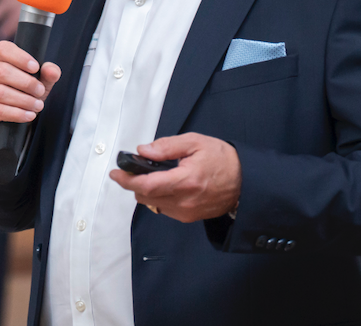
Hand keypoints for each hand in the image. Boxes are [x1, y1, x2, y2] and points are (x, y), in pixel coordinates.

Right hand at [0, 40, 60, 141]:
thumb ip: (48, 74)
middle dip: (26, 83)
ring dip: (24, 100)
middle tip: (40, 91)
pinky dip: (17, 113)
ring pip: (0, 93)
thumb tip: (51, 70)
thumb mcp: (39, 81)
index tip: (36, 68)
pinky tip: (29, 115)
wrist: (8, 120)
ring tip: (38, 105)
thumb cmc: (23, 93)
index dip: (20, 57)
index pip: (3, 49)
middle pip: (2, 71)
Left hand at [110, 133, 241, 222]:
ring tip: (155, 174)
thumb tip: (143, 150)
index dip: (127, 180)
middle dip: (134, 183)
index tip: (116, 173)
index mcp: (186, 180)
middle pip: (145, 196)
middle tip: (134, 169)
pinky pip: (164, 208)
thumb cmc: (223, 159)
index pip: (147, 185)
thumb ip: (167, 146)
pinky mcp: (188, 217)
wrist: (244, 181)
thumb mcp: (195, 142)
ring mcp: (186, 212)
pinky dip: (159, 196)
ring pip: (152, 203)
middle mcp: (185, 200)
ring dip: (146, 190)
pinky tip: (167, 184)